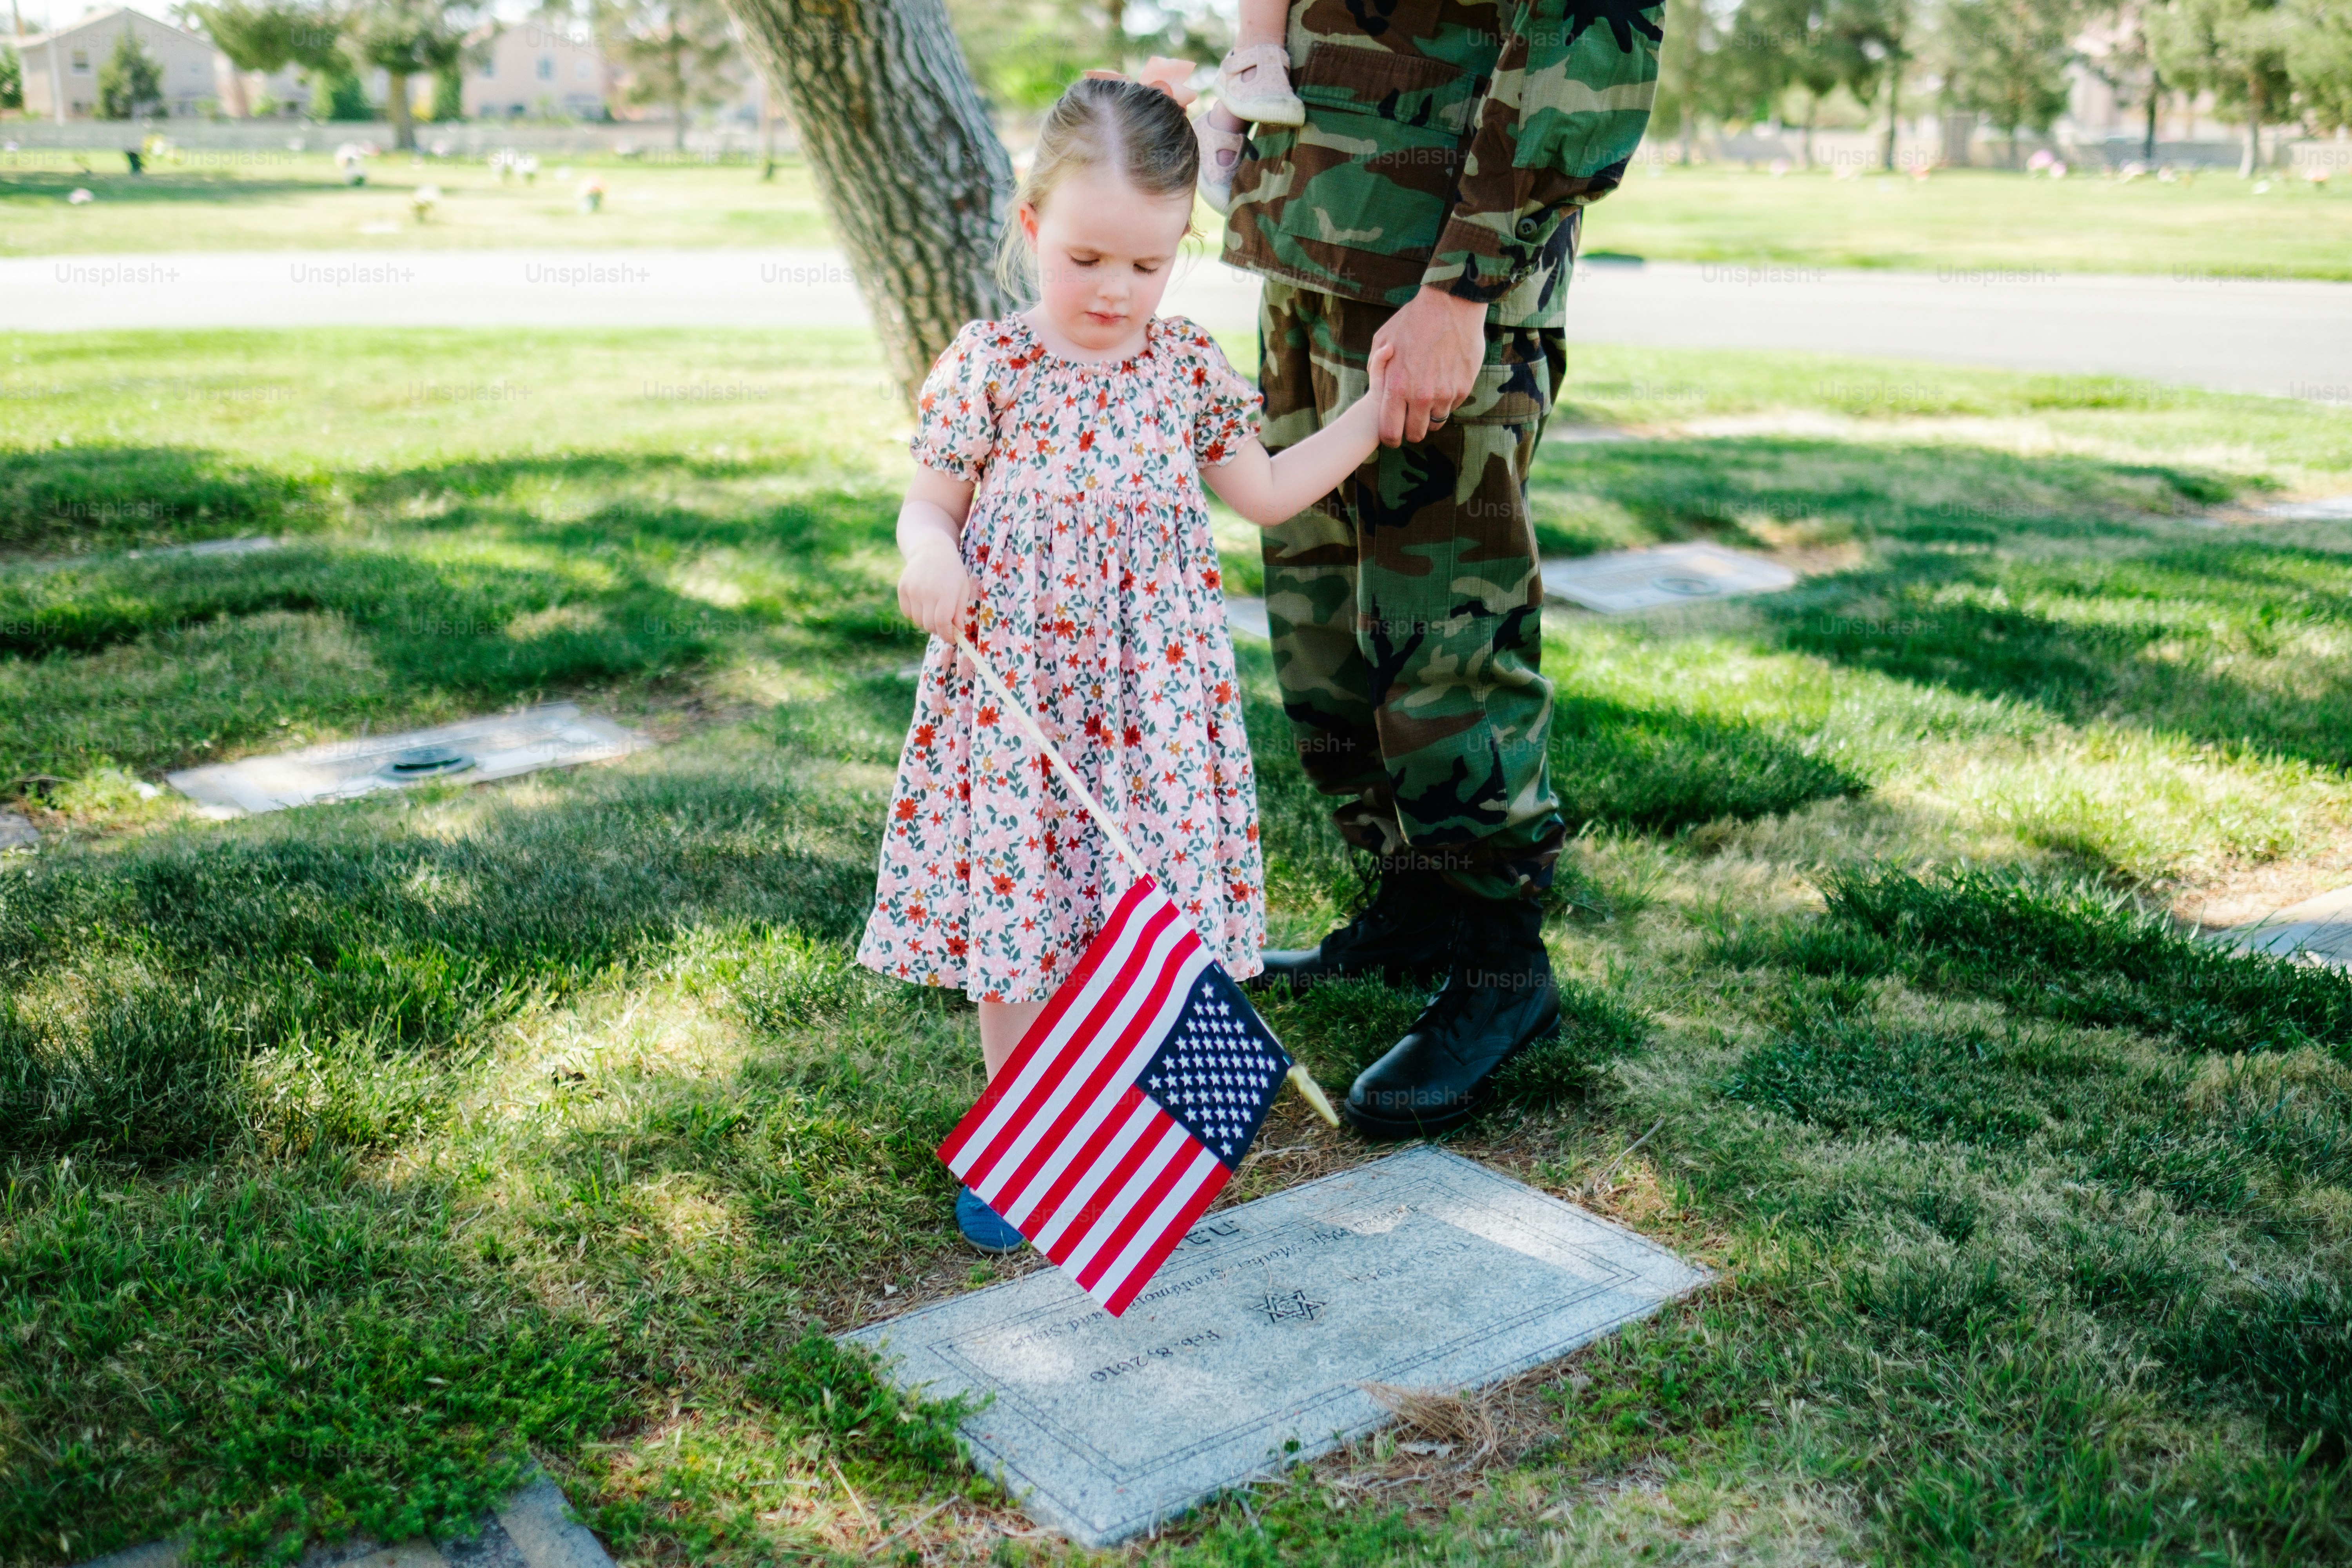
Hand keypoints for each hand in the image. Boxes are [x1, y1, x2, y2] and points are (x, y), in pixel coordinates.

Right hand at [897, 541, 975, 641]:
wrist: (932, 549)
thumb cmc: (952, 571)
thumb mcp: (963, 588)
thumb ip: (960, 611)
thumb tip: (957, 631)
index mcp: (946, 593)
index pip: (942, 623)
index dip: (947, 635)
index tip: (952, 639)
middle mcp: (927, 592)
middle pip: (929, 625)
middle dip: (938, 630)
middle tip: (944, 626)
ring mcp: (912, 590)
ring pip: (917, 621)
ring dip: (926, 622)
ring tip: (934, 611)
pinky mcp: (902, 588)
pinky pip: (907, 612)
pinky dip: (915, 614)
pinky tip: (923, 603)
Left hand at [1369, 286, 1486, 446]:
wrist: (1450, 304)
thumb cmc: (1412, 320)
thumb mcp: (1382, 340)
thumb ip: (1376, 369)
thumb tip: (1377, 388)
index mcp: (1397, 387)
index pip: (1390, 432)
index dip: (1390, 438)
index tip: (1392, 433)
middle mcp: (1421, 396)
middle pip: (1415, 435)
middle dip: (1411, 429)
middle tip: (1410, 415)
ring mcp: (1445, 394)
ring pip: (1435, 423)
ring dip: (1429, 414)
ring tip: (1427, 394)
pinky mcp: (1463, 388)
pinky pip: (1451, 407)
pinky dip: (1446, 400)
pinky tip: (1442, 379)